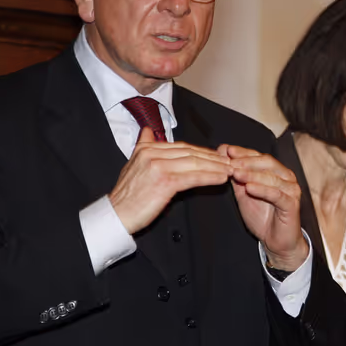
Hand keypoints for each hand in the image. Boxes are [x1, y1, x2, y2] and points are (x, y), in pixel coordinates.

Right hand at [109, 127, 232, 233]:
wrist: (116, 215)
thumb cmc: (126, 195)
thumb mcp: (132, 164)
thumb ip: (143, 146)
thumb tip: (147, 130)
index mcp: (146, 148)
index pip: (181, 146)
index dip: (201, 151)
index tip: (216, 155)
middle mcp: (152, 154)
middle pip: (190, 152)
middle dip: (212, 157)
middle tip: (228, 161)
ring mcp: (158, 166)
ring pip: (194, 163)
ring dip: (215, 166)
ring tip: (230, 170)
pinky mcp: (165, 181)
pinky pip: (193, 177)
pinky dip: (210, 177)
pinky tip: (221, 179)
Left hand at [222, 144, 307, 271]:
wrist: (276, 241)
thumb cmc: (263, 217)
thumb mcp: (244, 194)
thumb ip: (237, 177)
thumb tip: (224, 157)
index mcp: (275, 172)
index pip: (258, 156)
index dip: (242, 152)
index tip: (225, 150)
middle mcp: (286, 177)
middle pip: (266, 162)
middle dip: (246, 161)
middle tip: (230, 161)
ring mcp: (291, 190)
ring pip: (271, 177)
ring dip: (252, 174)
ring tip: (236, 173)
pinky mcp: (292, 204)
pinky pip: (276, 194)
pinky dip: (262, 189)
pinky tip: (249, 187)